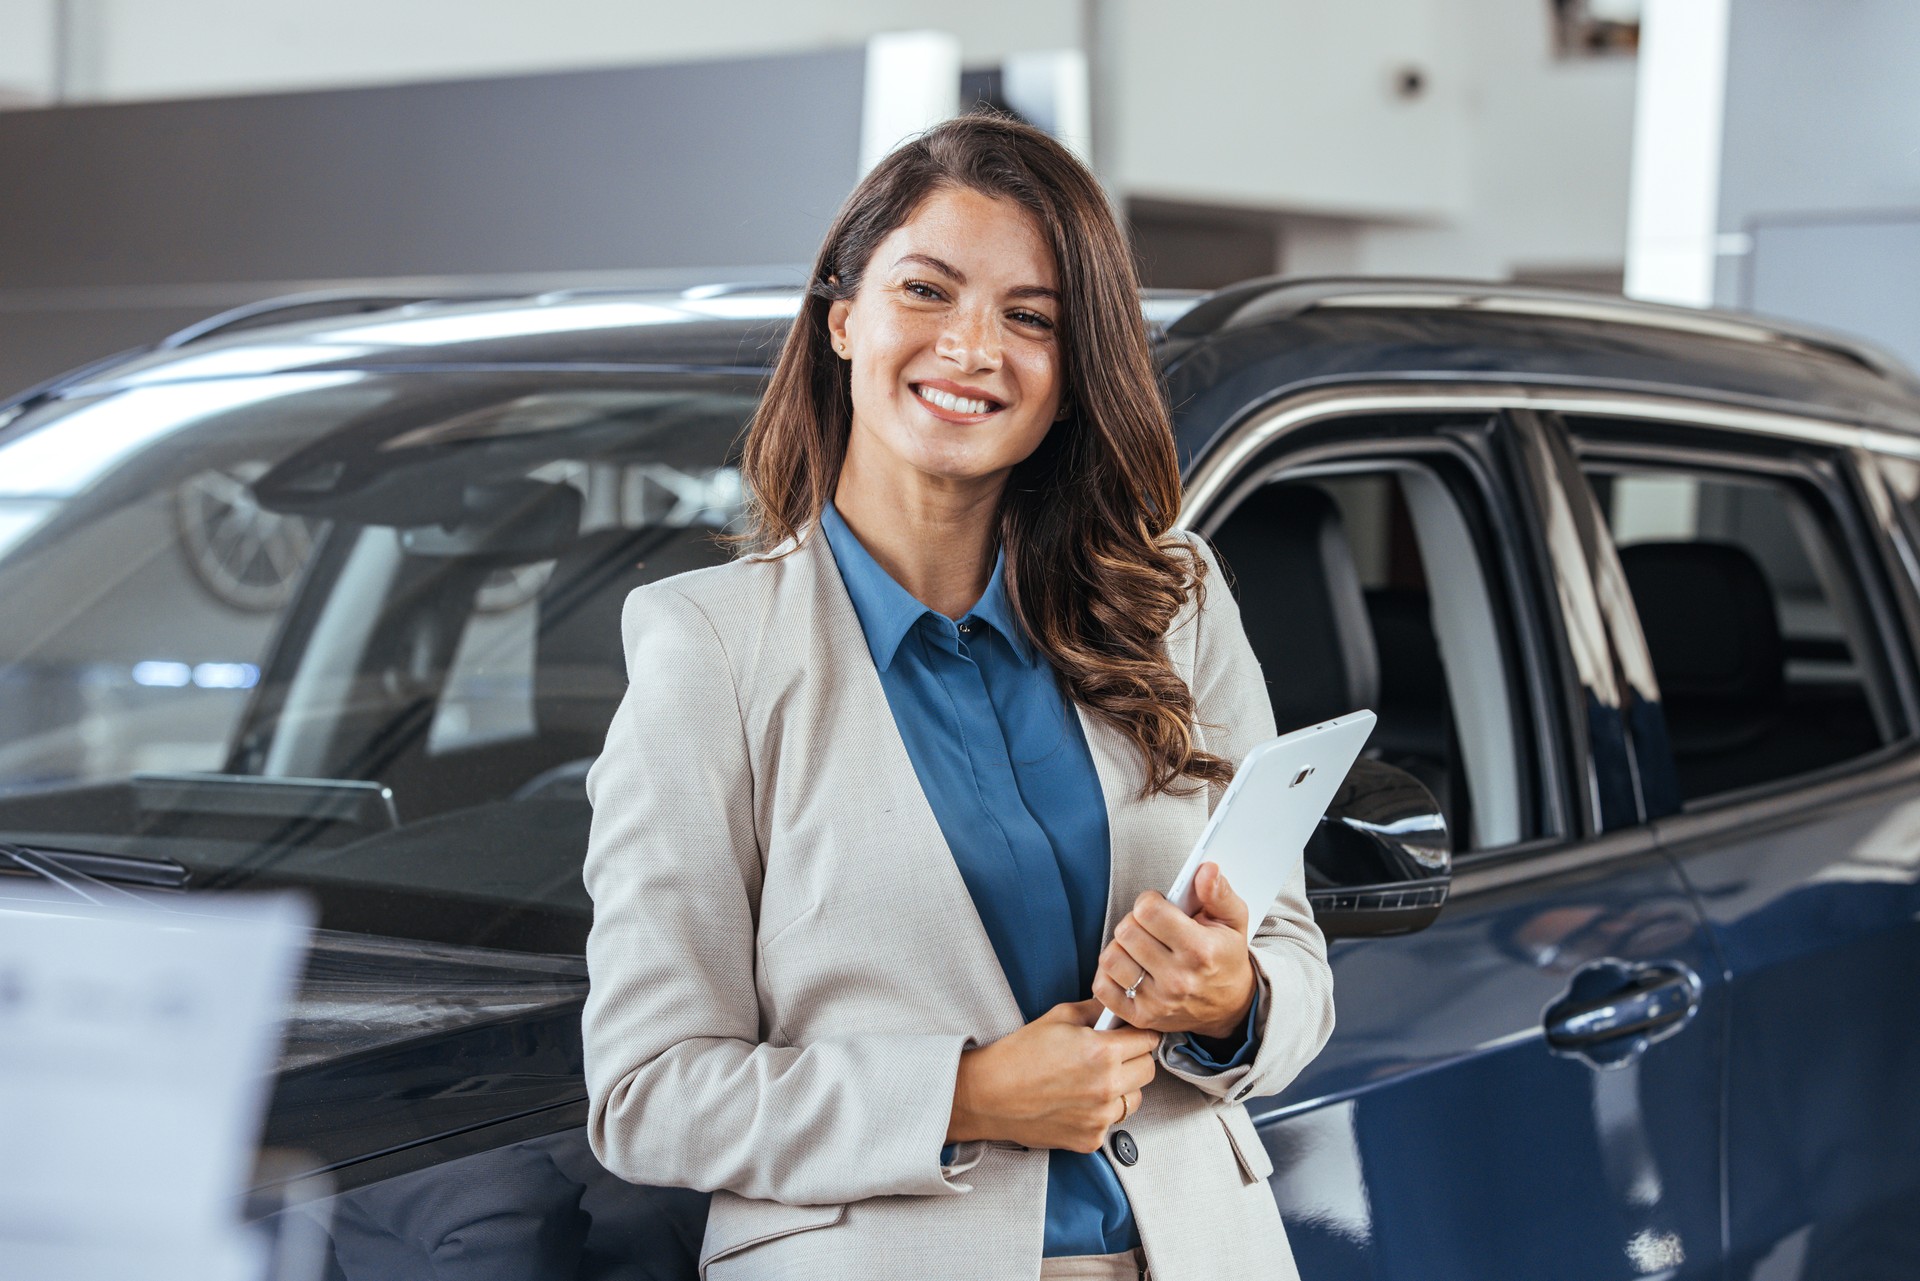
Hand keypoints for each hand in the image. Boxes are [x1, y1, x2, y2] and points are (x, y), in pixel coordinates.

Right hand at [947, 999, 1158, 1153]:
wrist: (990, 1095)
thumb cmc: (1019, 1054)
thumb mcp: (1059, 1017)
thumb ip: (1097, 1010)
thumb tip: (1119, 1006)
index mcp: (1102, 1052)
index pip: (1148, 1039)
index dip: (1139, 1033)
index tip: (1132, 1034)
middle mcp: (1107, 1087)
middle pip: (1149, 1069)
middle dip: (1136, 1058)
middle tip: (1114, 1054)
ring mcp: (1100, 1117)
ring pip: (1135, 1098)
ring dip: (1124, 1087)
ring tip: (1095, 1079)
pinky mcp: (1091, 1138)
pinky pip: (1113, 1121)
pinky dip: (1102, 1111)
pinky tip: (1079, 1100)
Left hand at [1092, 861, 1256, 1039]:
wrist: (1231, 1007)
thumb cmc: (1226, 958)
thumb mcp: (1233, 921)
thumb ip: (1218, 892)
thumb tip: (1206, 870)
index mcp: (1200, 950)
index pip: (1149, 911)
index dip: (1149, 900)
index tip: (1159, 905)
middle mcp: (1177, 979)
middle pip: (1126, 931)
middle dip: (1134, 921)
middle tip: (1149, 926)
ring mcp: (1157, 1002)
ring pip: (1111, 958)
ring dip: (1120, 946)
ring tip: (1139, 946)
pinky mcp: (1141, 1017)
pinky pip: (1103, 987)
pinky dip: (1108, 973)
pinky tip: (1127, 966)